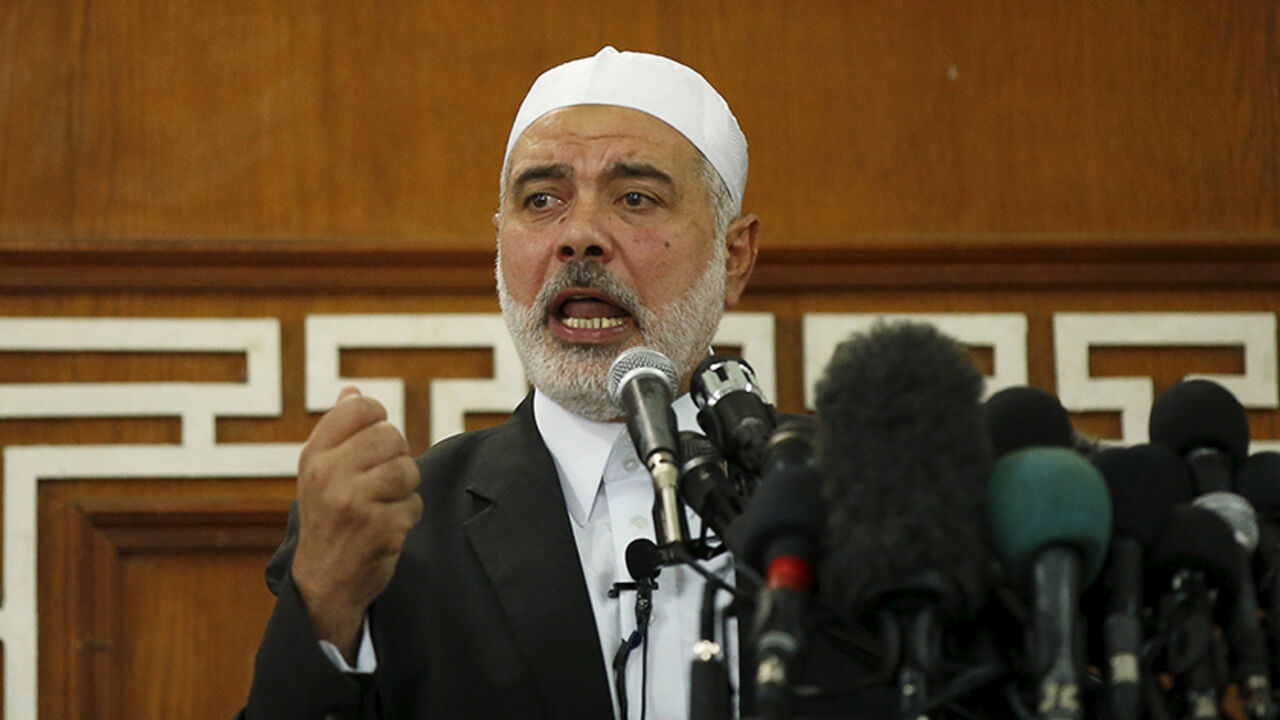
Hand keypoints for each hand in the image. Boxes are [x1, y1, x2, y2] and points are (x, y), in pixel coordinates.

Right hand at [290, 386, 422, 661]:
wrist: (323, 583)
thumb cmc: (329, 519)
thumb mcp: (321, 473)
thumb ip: (338, 431)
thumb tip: (352, 391)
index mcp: (314, 456)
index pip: (360, 408)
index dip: (378, 420)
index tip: (374, 442)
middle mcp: (329, 475)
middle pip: (391, 437)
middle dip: (396, 457)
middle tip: (381, 480)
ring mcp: (353, 502)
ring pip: (408, 470)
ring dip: (405, 489)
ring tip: (384, 504)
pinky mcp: (379, 528)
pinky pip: (414, 505)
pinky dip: (407, 517)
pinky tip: (386, 528)